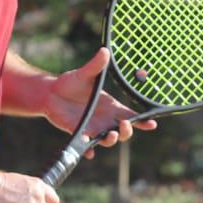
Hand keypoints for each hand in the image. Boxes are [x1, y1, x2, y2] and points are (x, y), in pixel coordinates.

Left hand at [42, 49, 158, 153]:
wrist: (50, 93)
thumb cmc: (70, 83)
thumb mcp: (84, 74)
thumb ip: (95, 65)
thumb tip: (104, 50)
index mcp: (111, 106)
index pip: (131, 116)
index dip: (143, 121)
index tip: (152, 124)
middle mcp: (105, 120)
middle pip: (123, 132)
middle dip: (127, 132)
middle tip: (124, 126)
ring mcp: (93, 128)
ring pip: (108, 140)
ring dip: (111, 140)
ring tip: (110, 135)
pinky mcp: (79, 133)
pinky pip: (87, 146)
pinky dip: (89, 151)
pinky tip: (90, 152)